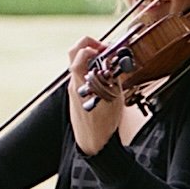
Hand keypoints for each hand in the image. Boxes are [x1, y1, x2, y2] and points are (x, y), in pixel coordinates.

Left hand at [67, 35, 117, 154]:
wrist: (93, 143)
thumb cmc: (102, 125)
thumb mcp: (115, 98)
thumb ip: (114, 77)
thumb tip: (115, 62)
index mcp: (81, 82)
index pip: (80, 53)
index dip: (94, 45)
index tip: (106, 49)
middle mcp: (74, 83)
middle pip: (74, 53)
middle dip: (89, 45)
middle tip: (103, 49)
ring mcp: (73, 89)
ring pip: (78, 64)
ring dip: (91, 58)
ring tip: (106, 63)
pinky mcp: (76, 95)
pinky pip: (81, 75)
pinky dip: (91, 70)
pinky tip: (103, 77)